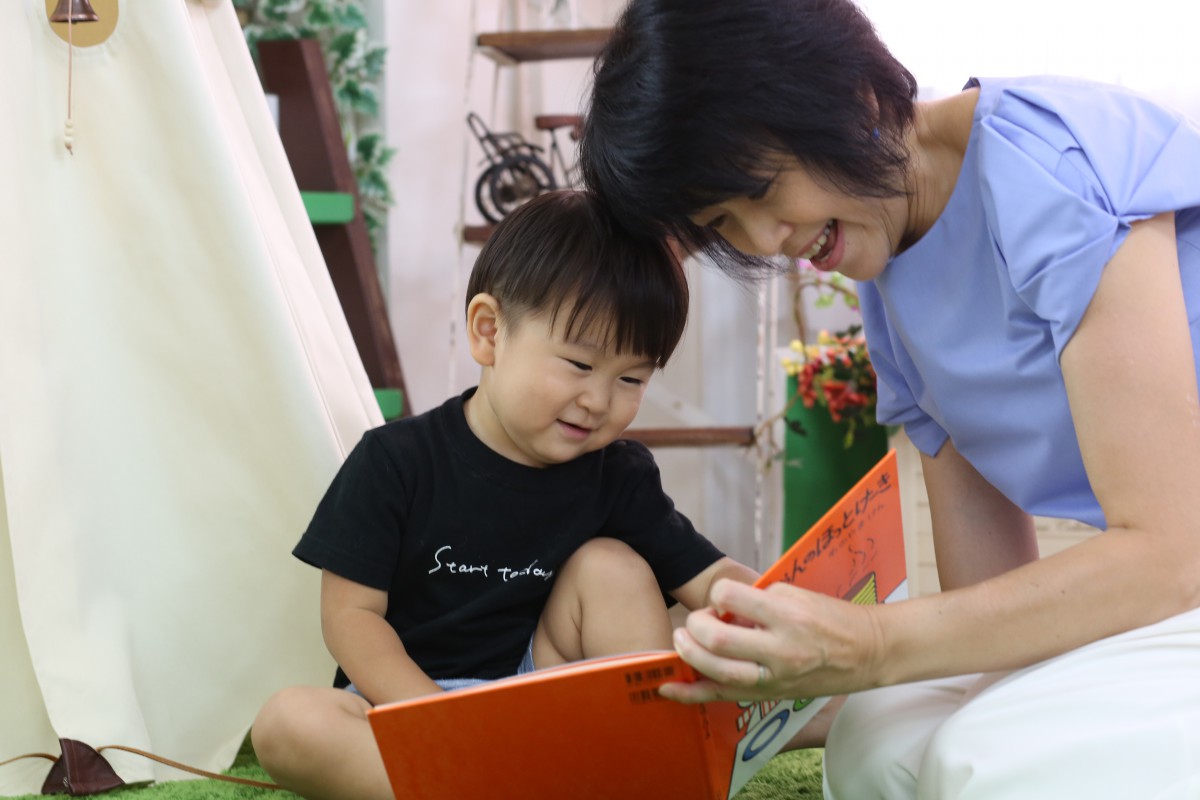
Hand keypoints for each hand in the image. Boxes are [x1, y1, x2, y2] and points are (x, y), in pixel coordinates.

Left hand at [659, 578, 886, 703]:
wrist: (869, 652)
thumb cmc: (833, 617)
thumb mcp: (798, 594)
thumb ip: (759, 599)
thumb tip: (723, 606)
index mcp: (788, 615)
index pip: (730, 597)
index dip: (717, 594)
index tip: (722, 598)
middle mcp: (780, 649)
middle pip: (718, 639)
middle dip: (696, 626)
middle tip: (697, 620)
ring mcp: (775, 677)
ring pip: (717, 671)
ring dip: (689, 654)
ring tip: (682, 641)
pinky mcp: (770, 694)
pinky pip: (723, 696)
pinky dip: (691, 693)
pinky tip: (668, 687)